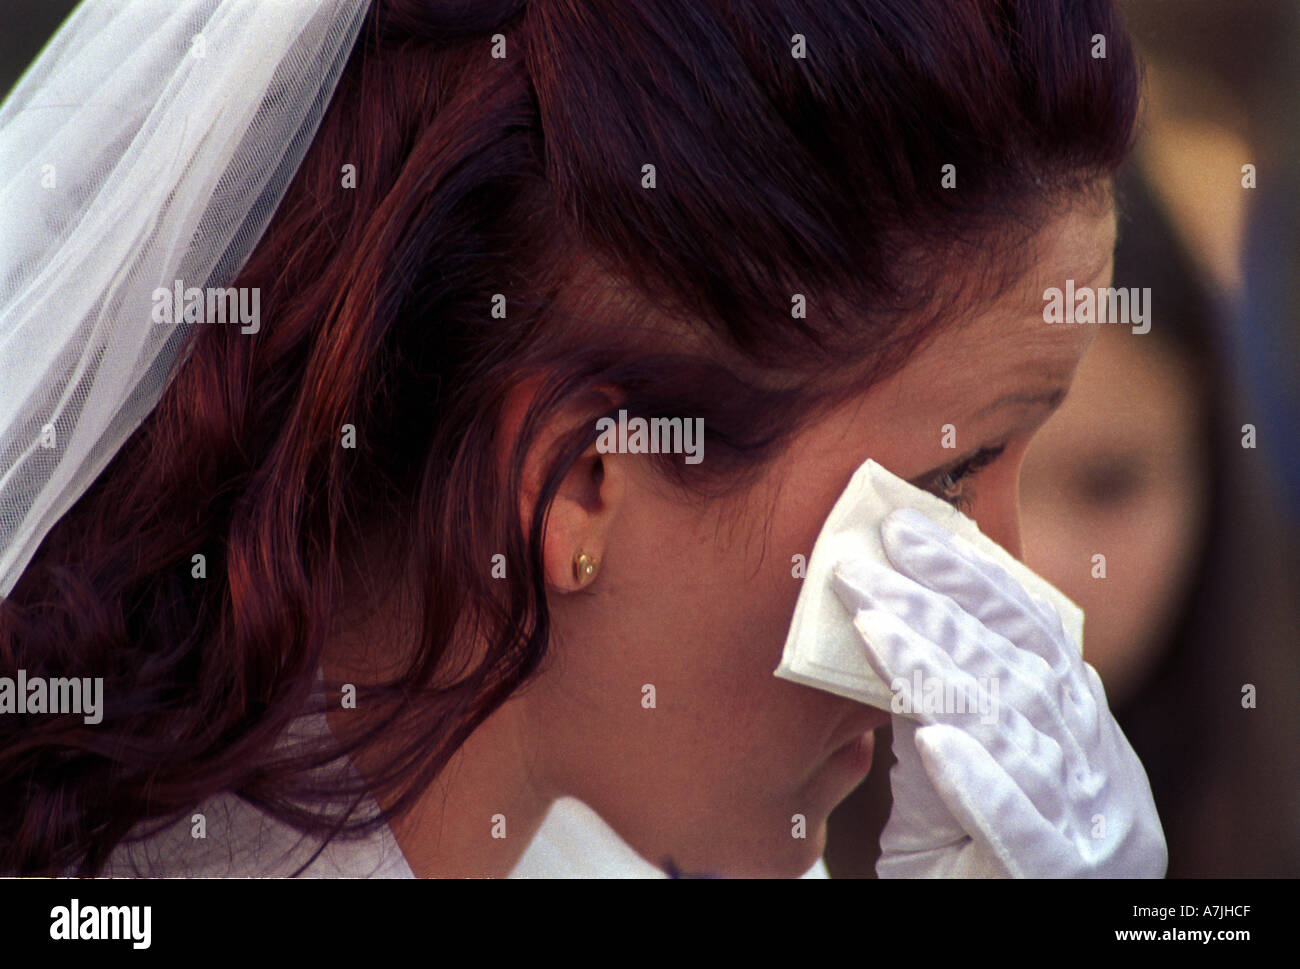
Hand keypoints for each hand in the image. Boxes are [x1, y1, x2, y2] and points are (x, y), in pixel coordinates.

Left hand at [832, 507, 1166, 877]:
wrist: (1028, 932)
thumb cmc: (982, 857)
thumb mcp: (967, 773)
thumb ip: (947, 710)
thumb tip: (890, 624)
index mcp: (1081, 734)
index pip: (1032, 634)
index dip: (973, 577)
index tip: (906, 533)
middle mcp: (1092, 770)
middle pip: (1014, 668)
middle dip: (936, 606)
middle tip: (863, 563)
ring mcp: (1084, 827)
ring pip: (1010, 733)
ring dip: (937, 674)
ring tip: (874, 627)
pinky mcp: (1051, 880)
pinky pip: (1019, 828)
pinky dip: (978, 783)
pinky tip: (930, 743)